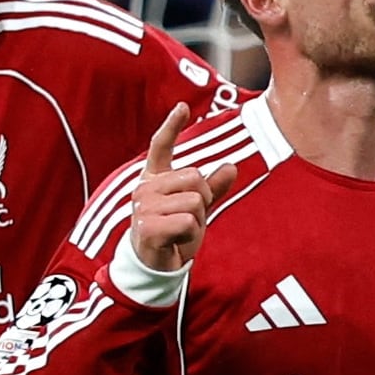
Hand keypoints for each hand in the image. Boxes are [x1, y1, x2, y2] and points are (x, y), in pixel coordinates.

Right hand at [130, 105, 238, 273]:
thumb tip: (231, 167)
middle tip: (189, 217)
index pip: (160, 147)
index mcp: (153, 180)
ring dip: (197, 220)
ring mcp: (143, 208)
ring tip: (181, 231)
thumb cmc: (172, 234)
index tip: (182, 107)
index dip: (172, 126)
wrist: (154, 267)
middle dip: (203, 198)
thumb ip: (212, 188)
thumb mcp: (195, 208)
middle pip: (195, 177)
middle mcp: (144, 189)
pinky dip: (189, 234)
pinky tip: (176, 241)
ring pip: (194, 200)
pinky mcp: (147, 227)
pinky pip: (187, 221)